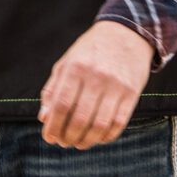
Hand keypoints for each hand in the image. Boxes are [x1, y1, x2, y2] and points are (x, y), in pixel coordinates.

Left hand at [38, 21, 154, 148]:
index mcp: (76, 67)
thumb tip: (44, 119)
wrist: (126, 33)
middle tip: (64, 142)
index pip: (61, 105)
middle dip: (69, 137)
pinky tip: (98, 137)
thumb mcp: (66, 62)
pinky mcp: (132, 93)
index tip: (49, 138)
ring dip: (86, 141)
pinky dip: (106, 137)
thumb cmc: (90, 51)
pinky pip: (118, 123)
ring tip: (79, 143)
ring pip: (99, 126)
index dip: (54, 126)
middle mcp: (96, 77)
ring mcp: (116, 85)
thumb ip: (53, 90)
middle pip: (80, 119)